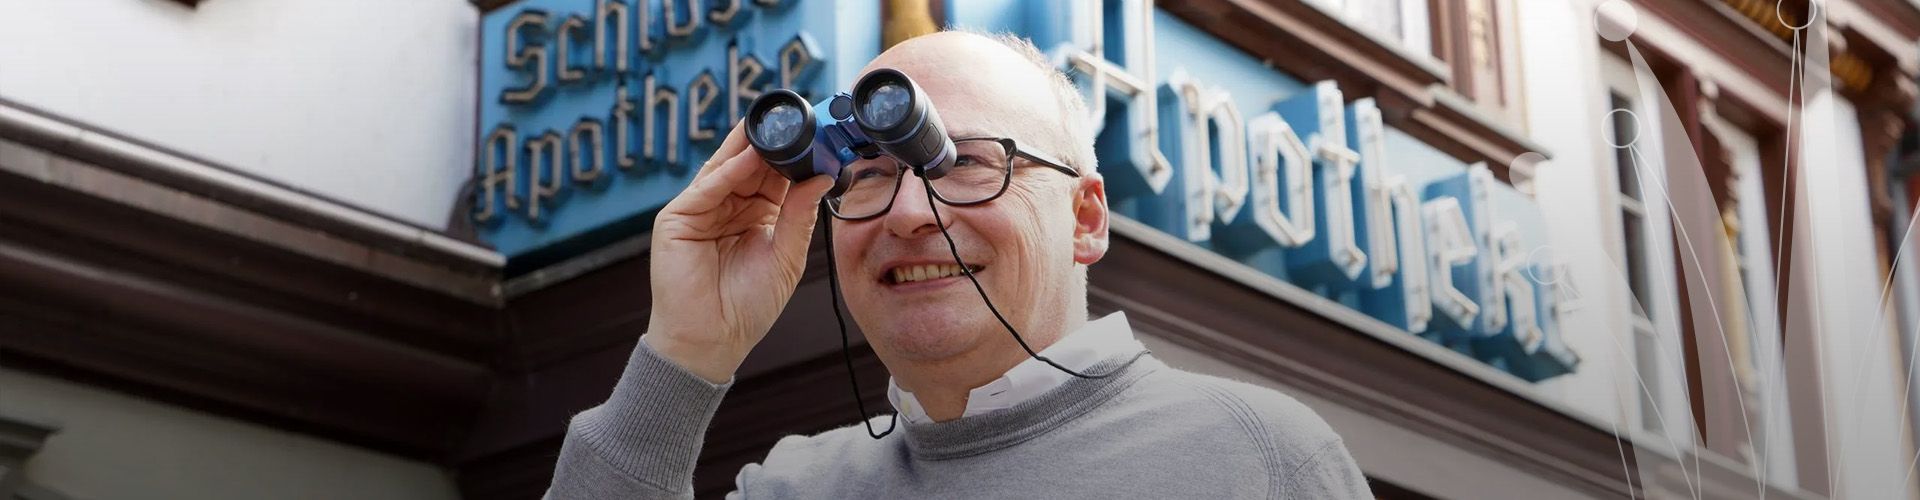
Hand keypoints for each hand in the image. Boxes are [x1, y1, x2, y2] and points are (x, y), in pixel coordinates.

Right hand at [643, 121, 833, 382]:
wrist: (712, 340)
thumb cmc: (747, 306)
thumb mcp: (786, 257)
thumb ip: (800, 216)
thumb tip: (821, 176)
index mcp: (755, 215)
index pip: (774, 176)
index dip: (793, 155)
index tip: (819, 133)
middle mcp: (727, 207)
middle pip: (751, 165)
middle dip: (773, 143)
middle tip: (798, 117)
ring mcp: (701, 210)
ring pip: (728, 169)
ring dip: (751, 147)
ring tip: (776, 125)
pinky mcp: (678, 218)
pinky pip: (707, 187)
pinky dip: (728, 170)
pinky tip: (749, 155)